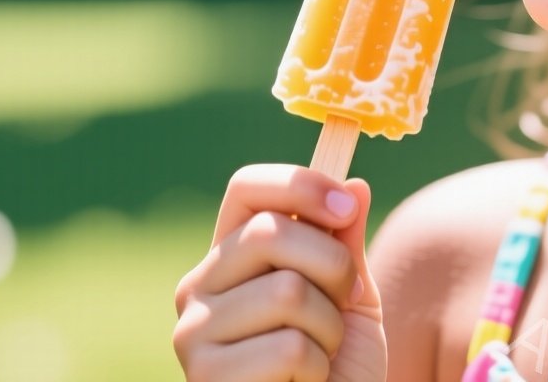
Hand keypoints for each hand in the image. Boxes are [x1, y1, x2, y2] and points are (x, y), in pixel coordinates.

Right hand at [173, 165, 386, 381]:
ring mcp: (193, 334)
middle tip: (341, 305)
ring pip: (287, 291)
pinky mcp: (206, 378)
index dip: (300, 185)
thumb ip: (345, 243)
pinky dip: (316, 368)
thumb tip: (353, 185)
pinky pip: (289, 348)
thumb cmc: (335, 368)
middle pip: (272, 232)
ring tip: (319, 355)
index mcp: (229, 257)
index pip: (247, 189)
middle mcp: (198, 288)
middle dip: (332, 266)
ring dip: (328, 328)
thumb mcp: (350, 297)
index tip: (346, 205)